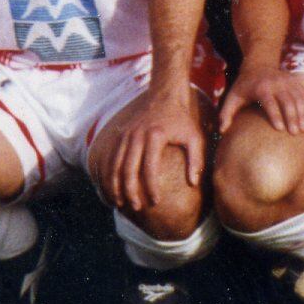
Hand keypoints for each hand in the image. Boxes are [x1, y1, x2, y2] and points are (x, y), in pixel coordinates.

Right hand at [110, 87, 205, 212]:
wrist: (164, 95)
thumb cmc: (182, 120)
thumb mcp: (194, 137)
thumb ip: (196, 160)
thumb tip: (193, 183)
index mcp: (155, 137)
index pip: (150, 168)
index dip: (152, 188)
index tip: (156, 202)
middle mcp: (137, 136)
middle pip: (128, 169)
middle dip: (131, 191)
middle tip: (137, 208)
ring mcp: (125, 135)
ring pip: (115, 165)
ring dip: (115, 186)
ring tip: (120, 203)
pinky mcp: (119, 135)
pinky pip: (109, 158)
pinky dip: (108, 175)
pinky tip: (111, 189)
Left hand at [218, 68, 303, 136]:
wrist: (258, 65)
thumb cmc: (243, 86)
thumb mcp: (232, 97)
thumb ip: (226, 114)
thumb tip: (222, 131)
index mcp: (261, 88)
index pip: (269, 102)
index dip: (274, 115)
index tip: (279, 129)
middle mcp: (276, 83)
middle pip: (287, 101)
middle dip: (292, 117)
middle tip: (295, 133)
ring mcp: (287, 81)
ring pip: (298, 98)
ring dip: (302, 113)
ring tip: (303, 129)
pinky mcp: (295, 80)